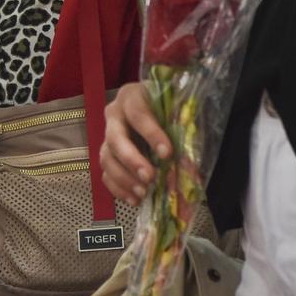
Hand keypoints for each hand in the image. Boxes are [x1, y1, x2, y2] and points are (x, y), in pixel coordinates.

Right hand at [101, 80, 170, 203]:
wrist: (155, 111)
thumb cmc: (168, 109)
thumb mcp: (176, 110)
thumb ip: (181, 127)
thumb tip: (190, 158)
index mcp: (132, 96)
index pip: (138, 114)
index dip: (151, 133)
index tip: (167, 153)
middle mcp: (114, 115)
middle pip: (116, 138)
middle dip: (132, 160)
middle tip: (150, 177)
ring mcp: (107, 135)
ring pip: (107, 158)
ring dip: (124, 178)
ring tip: (144, 192)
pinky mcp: (107, 155)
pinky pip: (105, 174)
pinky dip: (118, 188)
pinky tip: (135, 199)